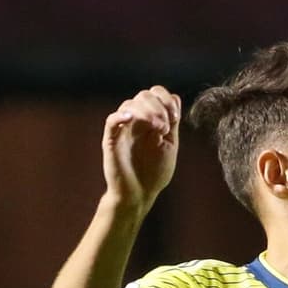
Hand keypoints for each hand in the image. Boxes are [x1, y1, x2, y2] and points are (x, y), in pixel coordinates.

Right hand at [102, 85, 180, 210]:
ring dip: (147, 112)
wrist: (140, 194)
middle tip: (166, 127)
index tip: (175, 116)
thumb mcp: (169, 144)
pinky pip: (111, 121)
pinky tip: (132, 119)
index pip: (155, 94)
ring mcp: (123, 129)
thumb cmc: (155, 172)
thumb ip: (172, 123)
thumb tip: (176, 98)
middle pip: (143, 96)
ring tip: (159, 129)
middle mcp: (135, 121)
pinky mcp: (111, 140)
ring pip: (129, 104)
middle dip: (159, 107)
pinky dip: (121, 116)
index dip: (166, 99)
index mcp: (150, 120)